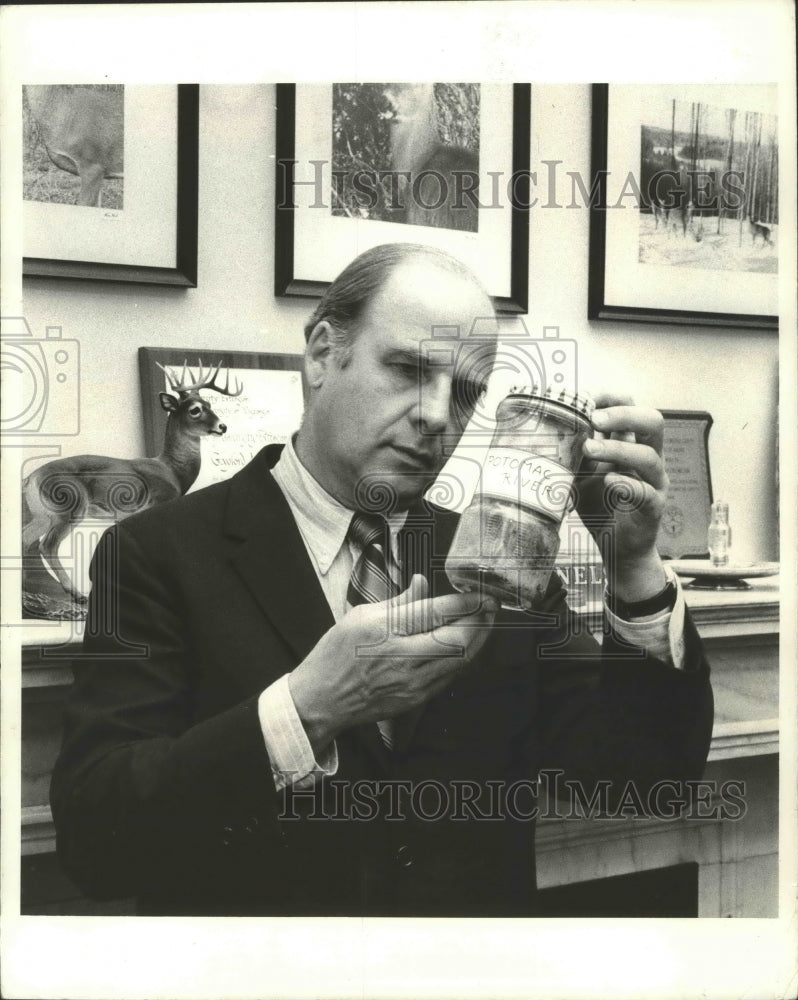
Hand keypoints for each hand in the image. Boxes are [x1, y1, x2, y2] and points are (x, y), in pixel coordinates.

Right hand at [288, 575, 497, 752]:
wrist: (323, 699)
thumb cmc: (336, 655)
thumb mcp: (361, 616)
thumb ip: (398, 601)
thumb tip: (422, 583)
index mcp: (385, 631)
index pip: (435, 612)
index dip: (464, 601)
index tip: (479, 592)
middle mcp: (402, 658)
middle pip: (457, 639)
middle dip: (480, 620)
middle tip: (490, 605)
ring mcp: (412, 683)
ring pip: (460, 660)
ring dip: (478, 639)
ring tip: (485, 622)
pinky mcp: (416, 699)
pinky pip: (450, 676)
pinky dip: (463, 658)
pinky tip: (467, 645)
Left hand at [576, 391, 668, 599]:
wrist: (617, 547)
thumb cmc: (600, 506)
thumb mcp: (581, 474)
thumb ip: (574, 453)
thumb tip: (545, 429)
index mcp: (632, 444)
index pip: (632, 408)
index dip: (613, 398)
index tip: (588, 397)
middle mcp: (649, 458)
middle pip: (653, 421)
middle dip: (623, 414)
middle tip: (594, 418)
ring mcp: (655, 482)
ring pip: (648, 456)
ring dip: (617, 449)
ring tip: (589, 449)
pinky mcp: (654, 507)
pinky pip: (645, 492)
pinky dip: (626, 485)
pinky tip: (608, 483)